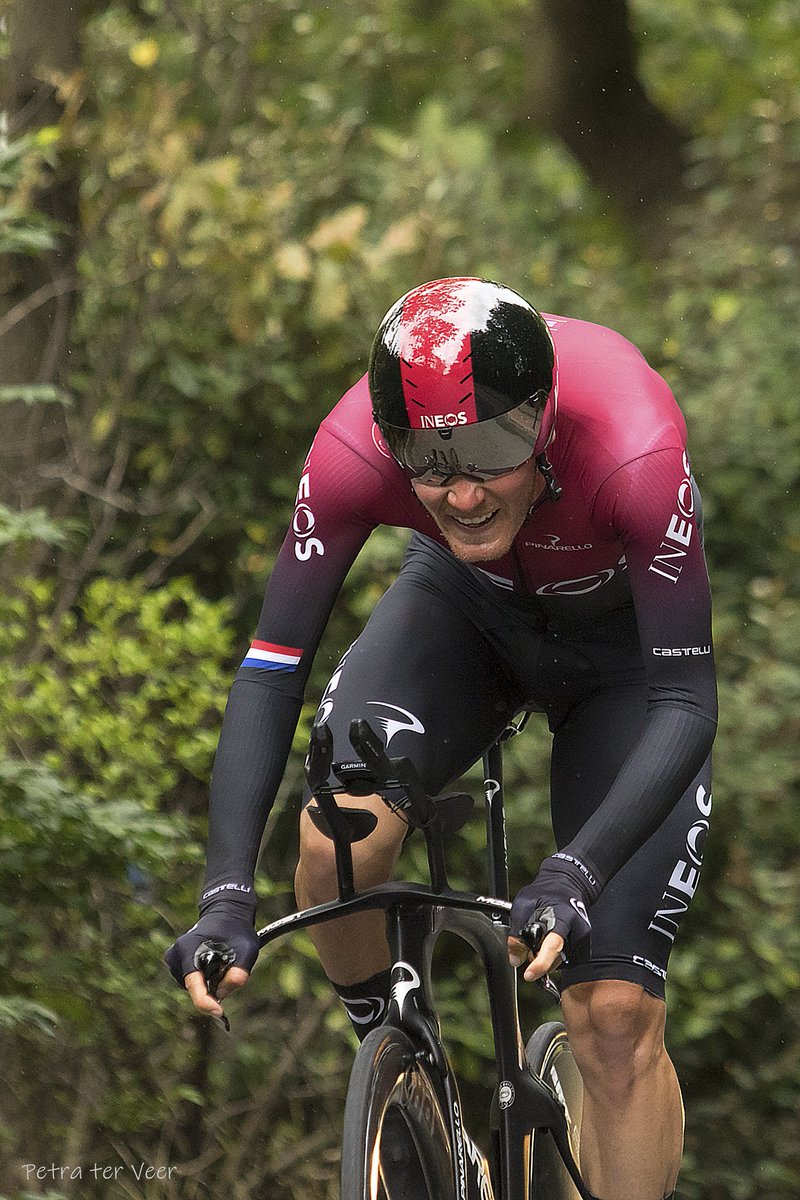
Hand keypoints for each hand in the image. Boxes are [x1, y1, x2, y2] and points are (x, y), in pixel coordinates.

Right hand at [164, 897, 259, 1022]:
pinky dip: (204, 979)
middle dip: (212, 988)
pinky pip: (192, 982)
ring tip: (222, 962)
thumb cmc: (236, 930)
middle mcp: (176, 955)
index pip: (193, 985)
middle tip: (229, 970)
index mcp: (188, 949)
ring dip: (208, 983)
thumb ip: (238, 973)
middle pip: (194, 988)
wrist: (227, 913)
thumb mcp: (247, 950)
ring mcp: (174, 959)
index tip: (220, 1012)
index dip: (206, 1003)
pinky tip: (214, 964)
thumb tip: (222, 995)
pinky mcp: (176, 963)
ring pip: (193, 987)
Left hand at [508, 854, 595, 981]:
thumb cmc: (543, 893)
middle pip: (556, 959)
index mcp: (563, 917)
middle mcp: (578, 930)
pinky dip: (555, 957)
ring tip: (542, 937)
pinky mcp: (584, 946)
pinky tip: (550, 941)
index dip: (540, 964)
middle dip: (539, 958)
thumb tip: (515, 960)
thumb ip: (517, 932)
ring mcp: (583, 939)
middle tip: (530, 944)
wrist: (566, 885)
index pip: (552, 946)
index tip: (528, 975)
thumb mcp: (523, 905)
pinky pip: (567, 962)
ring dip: (546, 957)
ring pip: (560, 963)